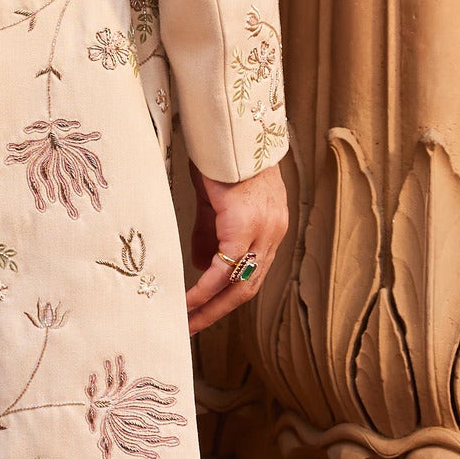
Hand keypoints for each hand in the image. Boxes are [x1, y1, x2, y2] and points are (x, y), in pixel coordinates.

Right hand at [188, 161, 286, 325]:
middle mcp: (272, 233)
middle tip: (192, 327)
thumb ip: (212, 233)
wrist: (228, 131)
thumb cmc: (222, 159)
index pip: (251, 274)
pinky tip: (188, 300)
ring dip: (210, 307)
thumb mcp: (216, 201)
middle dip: (218, 311)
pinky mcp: (244, 225)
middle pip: (248, 287)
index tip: (204, 312)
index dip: (227, 296)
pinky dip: (205, 289)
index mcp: (269, 228)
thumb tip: (204, 265)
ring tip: (186, 321)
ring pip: (239, 284)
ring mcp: (263, 231)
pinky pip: (224, 269)